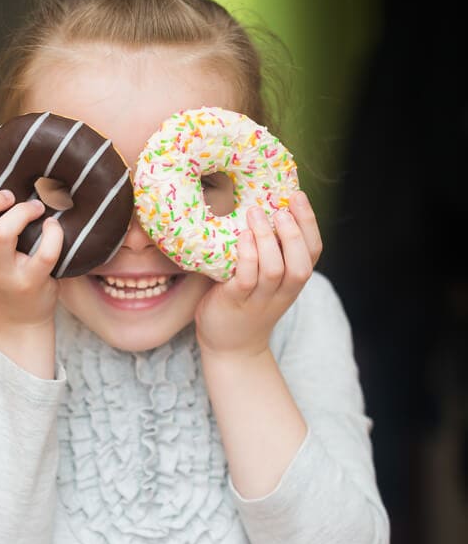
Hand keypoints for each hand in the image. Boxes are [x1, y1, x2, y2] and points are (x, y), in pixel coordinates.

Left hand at [194, 191, 322, 356]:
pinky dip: (247, 257)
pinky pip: (246, 279)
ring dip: (268, 239)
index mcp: (292, 282)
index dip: (309, 223)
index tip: (297, 195)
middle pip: (300, 263)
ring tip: (256, 214)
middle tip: (279, 208)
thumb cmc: (245, 303)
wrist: (230, 348)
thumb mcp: (265, 279)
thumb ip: (269, 250)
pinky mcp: (235, 303)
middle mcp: (282, 292)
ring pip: (274, 270)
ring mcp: (259, 300)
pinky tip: (242, 238)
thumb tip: (260, 203)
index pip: (313, 251)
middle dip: (293, 232)